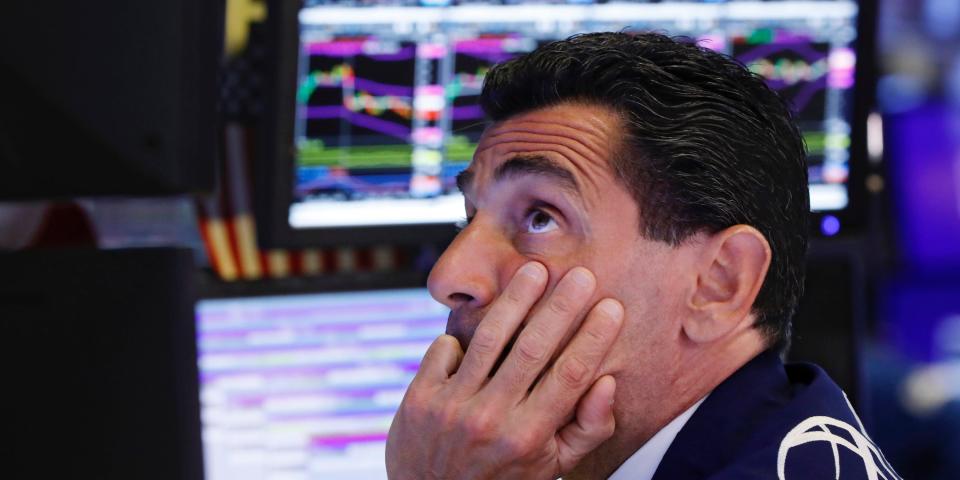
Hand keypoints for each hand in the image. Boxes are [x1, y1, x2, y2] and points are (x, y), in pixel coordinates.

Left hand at [386, 262, 624, 479]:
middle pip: (534, 349)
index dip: (594, 337)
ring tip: (535, 270)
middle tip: (582, 275)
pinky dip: (461, 334)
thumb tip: (607, 381)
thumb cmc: (503, 478)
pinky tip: (480, 321)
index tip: (611, 306)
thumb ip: (587, 428)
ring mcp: (452, 408)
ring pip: (490, 339)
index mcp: (529, 438)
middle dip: (562, 306)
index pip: (570, 375)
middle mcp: (491, 420)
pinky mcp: (420, 399)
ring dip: (516, 299)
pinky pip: (445, 348)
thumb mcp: (551, 466)